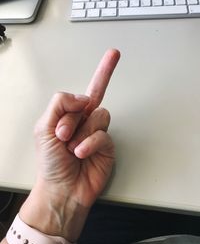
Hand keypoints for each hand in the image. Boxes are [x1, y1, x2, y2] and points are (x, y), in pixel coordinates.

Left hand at [19, 49, 119, 241]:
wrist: (62, 189)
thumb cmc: (50, 162)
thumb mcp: (44, 128)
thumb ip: (60, 104)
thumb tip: (82, 97)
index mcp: (71, 114)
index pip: (88, 88)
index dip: (103, 71)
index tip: (114, 54)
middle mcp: (86, 120)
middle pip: (94, 99)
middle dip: (74, 118)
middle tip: (62, 135)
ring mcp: (97, 132)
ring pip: (99, 115)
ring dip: (81, 132)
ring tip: (71, 147)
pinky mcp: (107, 145)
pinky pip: (102, 134)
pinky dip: (89, 143)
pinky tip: (80, 152)